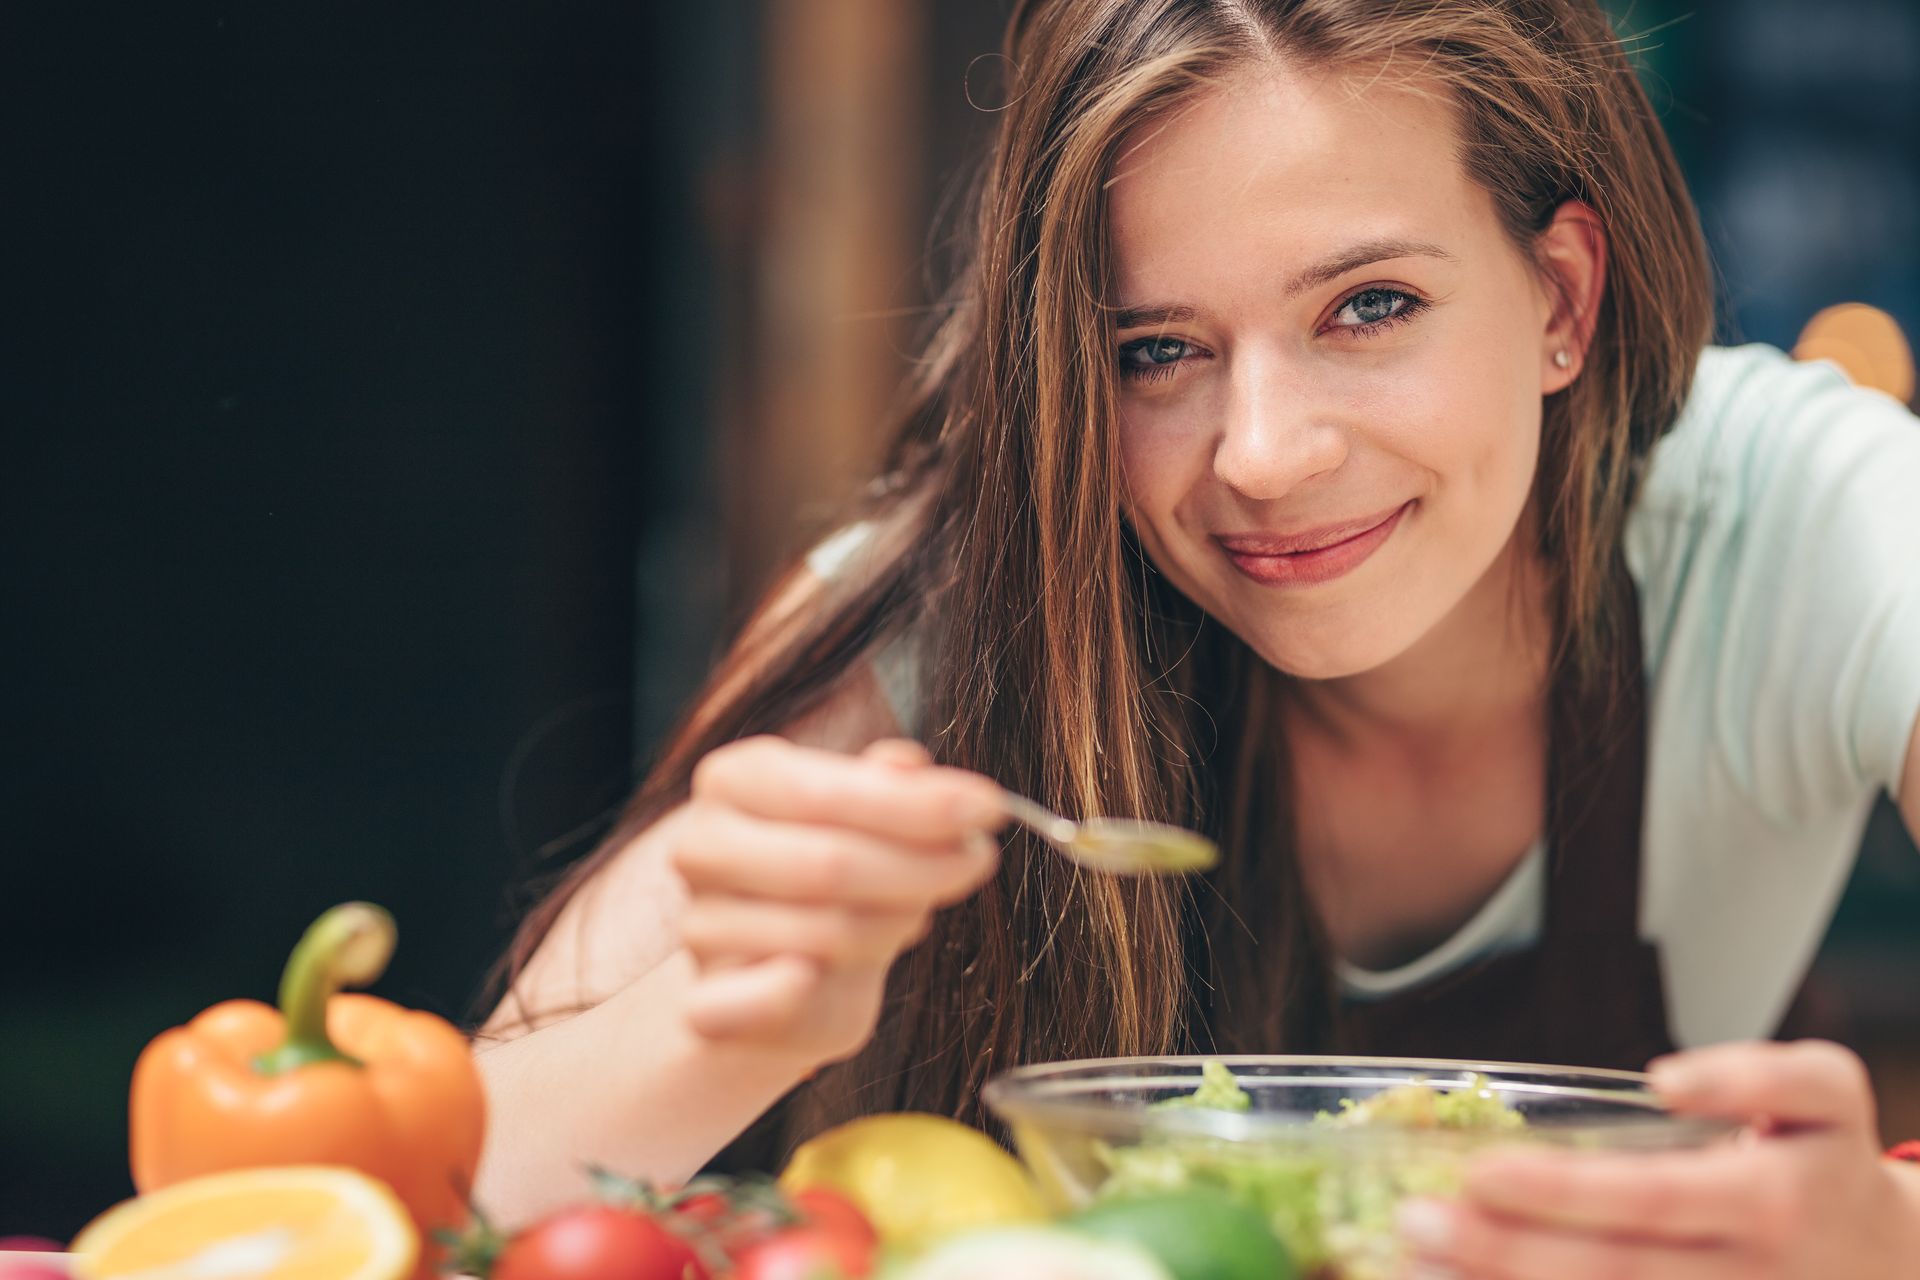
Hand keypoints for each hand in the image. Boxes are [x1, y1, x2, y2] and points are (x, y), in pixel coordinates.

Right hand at [668, 736, 1003, 1066]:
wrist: (782, 981)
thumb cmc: (833, 881)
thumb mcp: (864, 819)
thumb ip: (886, 788)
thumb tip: (909, 764)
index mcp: (735, 779)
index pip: (825, 791)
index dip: (915, 804)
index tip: (989, 808)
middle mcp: (704, 846)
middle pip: (828, 863)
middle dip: (921, 865)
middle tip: (978, 859)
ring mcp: (697, 926)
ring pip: (825, 932)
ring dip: (894, 925)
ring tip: (914, 912)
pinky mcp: (707, 1004)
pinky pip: (756, 1002)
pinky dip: (796, 992)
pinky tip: (816, 978)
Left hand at [1396, 1040, 1919, 1277]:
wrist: (1895, 1269)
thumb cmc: (1826, 1168)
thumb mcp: (1826, 1097)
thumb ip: (1757, 1074)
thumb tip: (1668, 1080)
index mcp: (1770, 1203)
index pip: (1650, 1199)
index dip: (1561, 1190)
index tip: (1476, 1170)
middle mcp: (1747, 1275)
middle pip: (1614, 1271)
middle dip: (1504, 1251)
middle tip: (1414, 1220)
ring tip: (1414, 1264)